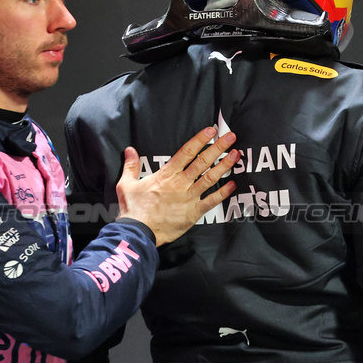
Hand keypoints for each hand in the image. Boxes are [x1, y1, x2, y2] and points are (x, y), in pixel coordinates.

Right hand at [116, 127, 237, 244]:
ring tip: (236, 155)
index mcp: (166, 174)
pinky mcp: (193, 213)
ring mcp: (189, 197)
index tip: (212, 130)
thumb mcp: (126, 184)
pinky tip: (233, 184)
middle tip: (231, 136)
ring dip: (224, 166)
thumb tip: (129, 150)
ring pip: (210, 178)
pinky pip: (211, 201)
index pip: (186, 152)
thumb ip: (130, 166)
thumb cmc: (133, 209)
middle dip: (218, 148)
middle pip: (202, 162)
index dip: (200, 140)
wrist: (139, 232)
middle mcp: (180, 183)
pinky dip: (223, 193)